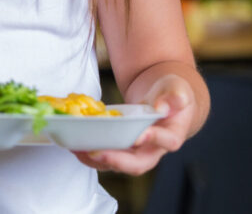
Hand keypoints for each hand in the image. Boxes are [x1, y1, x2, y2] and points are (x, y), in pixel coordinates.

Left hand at [74, 74, 194, 175]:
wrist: (162, 98)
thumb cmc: (170, 92)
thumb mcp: (176, 87)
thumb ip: (174, 95)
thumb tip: (162, 107)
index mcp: (173, 133)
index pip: (168, 141)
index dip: (154, 140)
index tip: (139, 136)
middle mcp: (154, 148)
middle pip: (139, 163)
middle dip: (117, 160)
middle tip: (98, 152)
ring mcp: (136, 151)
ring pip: (119, 164)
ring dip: (98, 160)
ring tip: (79, 150)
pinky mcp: (121, 148)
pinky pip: (106, 156)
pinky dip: (90, 154)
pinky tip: (75, 146)